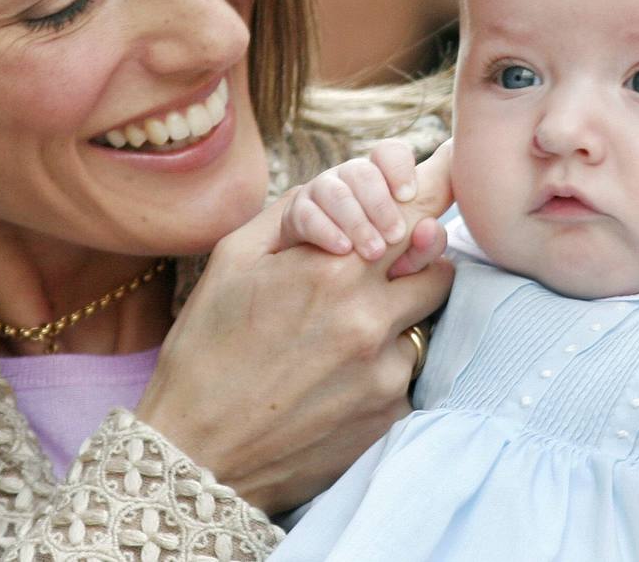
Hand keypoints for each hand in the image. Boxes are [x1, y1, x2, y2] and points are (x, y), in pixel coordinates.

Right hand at [137, 141, 454, 513]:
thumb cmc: (207, 348)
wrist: (196, 453)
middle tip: (383, 269)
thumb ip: (300, 211)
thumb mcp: (235, 257)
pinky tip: (337, 379)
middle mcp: (369, 318)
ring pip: (423, 320)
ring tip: (343, 335)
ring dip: (399, 315)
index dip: (429, 197)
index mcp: (332, 270)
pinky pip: (408, 372)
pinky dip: (384, 366)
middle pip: (437, 266)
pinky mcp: (390, 414)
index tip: (442, 185)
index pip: (416, 213)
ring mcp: (386, 371)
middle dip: (418, 260)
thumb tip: (352, 189)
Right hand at [279, 138, 419, 260]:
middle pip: (362, 172)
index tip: (409, 195)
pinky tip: (343, 249)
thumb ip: (423, 246)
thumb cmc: (374, 264)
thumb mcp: (403, 257)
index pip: (389, 152)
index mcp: (379, 180)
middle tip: (395, 236)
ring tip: (374, 252)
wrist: (319, 278)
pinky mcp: (295, 215)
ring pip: (335, 192)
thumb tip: (432, 229)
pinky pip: (307, 214)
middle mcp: (348, 178)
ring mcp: (319, 193)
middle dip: (381, 204)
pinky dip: (327, 231)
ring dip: (357, 221)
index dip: (399, 167)